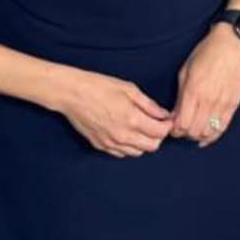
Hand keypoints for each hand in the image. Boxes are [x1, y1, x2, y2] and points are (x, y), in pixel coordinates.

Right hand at [58, 69, 173, 157]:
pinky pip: (122, 153)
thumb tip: (163, 114)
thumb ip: (148, 104)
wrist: (72, 93)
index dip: (167, 126)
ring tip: (141, 127)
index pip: (160, 132)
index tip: (168, 119)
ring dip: (144, 142)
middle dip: (158, 135)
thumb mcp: (128, 89)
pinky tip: (127, 132)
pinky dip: (129, 146)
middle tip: (157, 123)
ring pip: (137, 152)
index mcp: (132, 119)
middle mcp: (123, 136)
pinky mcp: (101, 146)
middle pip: (152, 146)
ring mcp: (111, 143)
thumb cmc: (100, 86)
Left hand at [169, 24, 239, 147]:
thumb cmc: (207, 52)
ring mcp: (223, 104)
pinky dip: (212, 135)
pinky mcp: (233, 105)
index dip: (174, 129)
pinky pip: (222, 128)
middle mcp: (209, 100)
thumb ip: (180, 95)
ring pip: (207, 133)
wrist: (233, 44)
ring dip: (197, 135)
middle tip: (180, 128)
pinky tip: (206, 134)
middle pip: (193, 132)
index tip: (171, 126)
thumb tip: (175, 114)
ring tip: (193, 129)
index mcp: (194, 90)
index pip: (181, 123)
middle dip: (184, 133)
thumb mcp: (186, 69)